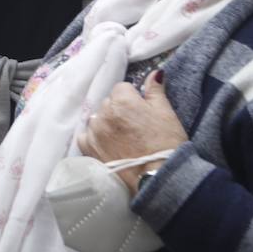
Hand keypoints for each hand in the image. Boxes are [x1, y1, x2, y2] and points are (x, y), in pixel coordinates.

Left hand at [77, 71, 188, 194]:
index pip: (122, 89)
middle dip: (119, 110)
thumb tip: (155, 73)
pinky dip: (94, 138)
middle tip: (134, 128)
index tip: (142, 112)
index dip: (133, 99)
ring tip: (123, 139)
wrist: (159, 178)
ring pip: (97, 119)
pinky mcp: (88, 149)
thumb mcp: (166, 113)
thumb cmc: (166, 144)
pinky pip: (86, 136)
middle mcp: (103, 112)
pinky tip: (107, 145)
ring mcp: (94, 131)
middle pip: (109, 103)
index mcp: (122, 100)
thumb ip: (156, 90)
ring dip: (106, 124)